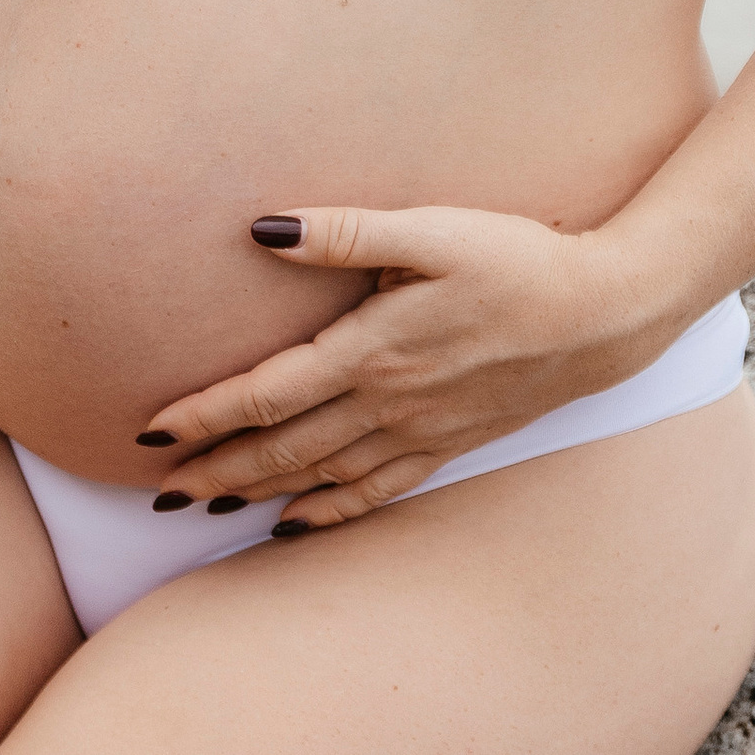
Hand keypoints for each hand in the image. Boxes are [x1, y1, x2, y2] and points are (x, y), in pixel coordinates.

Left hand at [135, 207, 671, 533]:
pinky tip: (292, 525)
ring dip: (256, 492)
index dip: (204, 413)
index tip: (149, 430)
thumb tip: (259, 230)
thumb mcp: (431, 230)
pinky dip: (326, 512)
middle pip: (282, 448)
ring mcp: (421, 433)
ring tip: (201, 504)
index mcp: (374, 351)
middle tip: (152, 489)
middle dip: (213, 467)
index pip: (268, 393)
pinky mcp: (449, 444)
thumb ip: (343, 232)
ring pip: (320, 477)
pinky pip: (374, 492)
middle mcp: (389, 404)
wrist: (605, 314)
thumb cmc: (519, 259)